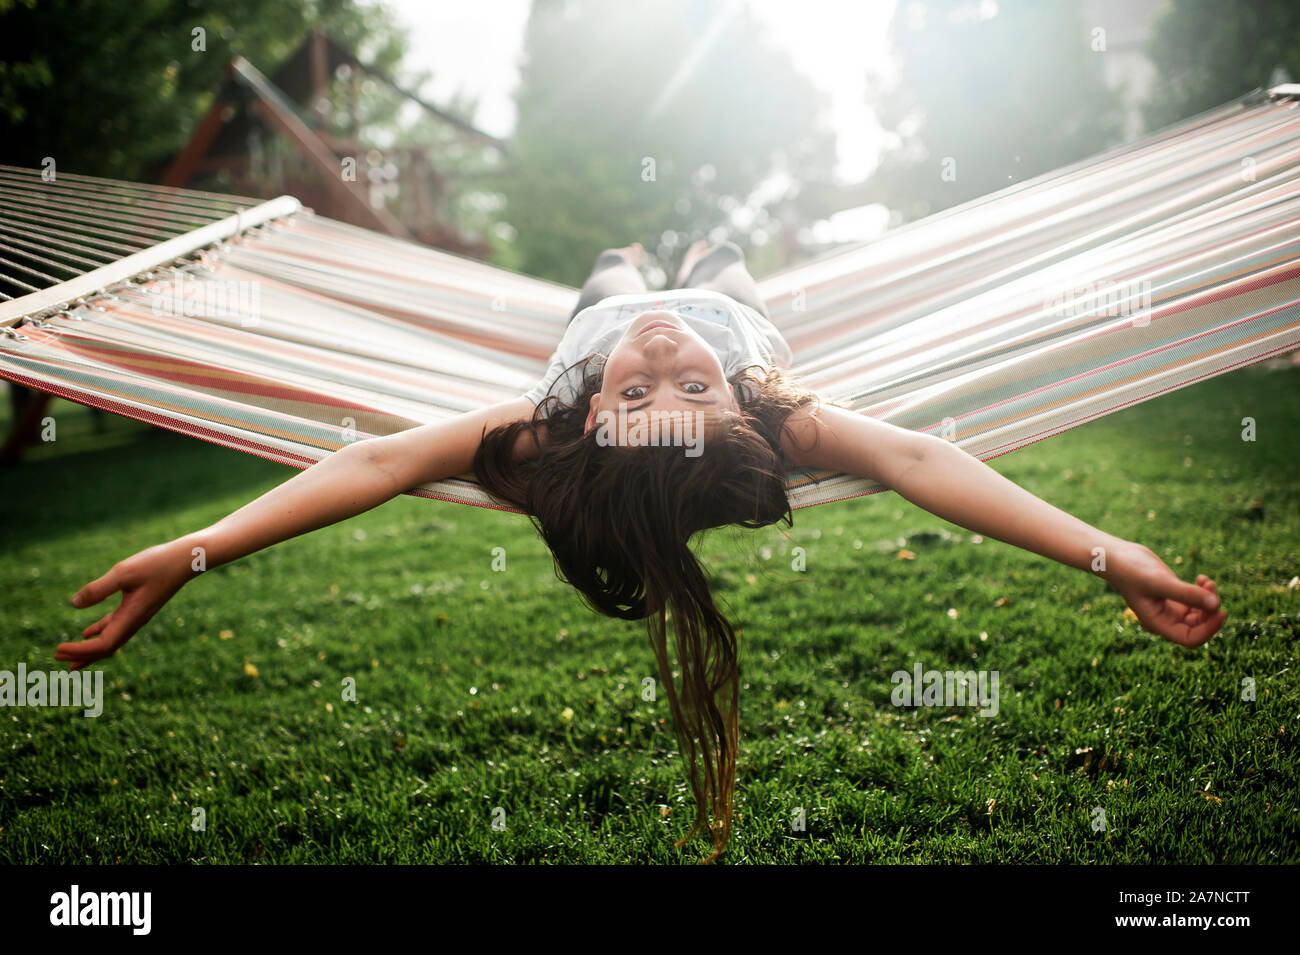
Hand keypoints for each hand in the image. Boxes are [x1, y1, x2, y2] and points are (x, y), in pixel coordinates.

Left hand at [57, 539, 196, 670]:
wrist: (186, 560)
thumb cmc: (157, 564)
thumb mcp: (124, 572)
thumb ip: (98, 589)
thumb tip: (74, 604)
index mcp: (131, 617)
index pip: (103, 644)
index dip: (80, 650)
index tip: (58, 649)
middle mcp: (135, 621)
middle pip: (106, 648)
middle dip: (82, 656)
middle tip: (57, 660)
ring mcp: (137, 615)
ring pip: (110, 640)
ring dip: (89, 649)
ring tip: (69, 658)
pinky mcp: (138, 607)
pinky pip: (115, 627)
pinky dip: (99, 632)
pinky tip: (87, 633)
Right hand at [1107, 543, 1226, 646]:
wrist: (1117, 556)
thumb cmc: (1131, 570)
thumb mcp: (1160, 581)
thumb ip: (1187, 593)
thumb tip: (1217, 605)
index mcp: (1158, 623)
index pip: (1191, 638)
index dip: (1209, 629)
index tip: (1221, 610)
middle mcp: (1166, 620)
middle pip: (1199, 627)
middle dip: (1210, 610)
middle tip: (1210, 586)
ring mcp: (1170, 609)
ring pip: (1200, 614)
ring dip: (1209, 599)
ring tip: (1206, 580)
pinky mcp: (1174, 596)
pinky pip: (1197, 601)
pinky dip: (1203, 591)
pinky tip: (1201, 577)